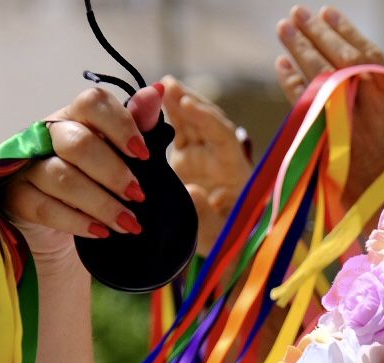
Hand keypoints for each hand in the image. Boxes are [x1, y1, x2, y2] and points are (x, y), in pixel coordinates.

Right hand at [0, 84, 163, 272]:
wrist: (66, 234)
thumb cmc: (100, 188)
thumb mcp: (126, 159)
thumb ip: (139, 126)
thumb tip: (158, 90)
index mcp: (75, 118)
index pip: (92, 103)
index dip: (120, 125)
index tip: (144, 154)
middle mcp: (46, 135)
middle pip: (76, 142)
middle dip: (112, 171)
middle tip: (139, 195)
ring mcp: (25, 165)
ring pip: (61, 176)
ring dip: (101, 202)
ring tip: (129, 224)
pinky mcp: (16, 197)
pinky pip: (45, 207)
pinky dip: (77, 221)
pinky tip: (101, 232)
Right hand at [159, 77, 252, 254]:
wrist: (221, 257)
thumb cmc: (225, 247)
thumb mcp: (218, 237)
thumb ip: (207, 216)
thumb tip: (193, 190)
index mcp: (236, 173)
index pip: (223, 136)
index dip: (206, 118)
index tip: (186, 103)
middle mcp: (219, 160)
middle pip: (207, 122)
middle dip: (188, 101)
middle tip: (168, 85)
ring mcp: (201, 159)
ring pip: (190, 124)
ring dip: (175, 104)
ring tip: (160, 87)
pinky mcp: (184, 162)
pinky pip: (175, 134)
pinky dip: (164, 118)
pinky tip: (148, 107)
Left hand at [274, 6, 383, 205]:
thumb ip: (378, 92)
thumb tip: (356, 71)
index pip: (361, 48)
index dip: (343, 29)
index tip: (327, 12)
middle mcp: (365, 91)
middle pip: (335, 52)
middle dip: (314, 31)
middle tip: (296, 14)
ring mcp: (342, 108)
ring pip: (315, 68)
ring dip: (298, 45)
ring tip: (284, 28)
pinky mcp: (322, 126)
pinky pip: (301, 95)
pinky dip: (289, 78)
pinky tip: (281, 64)